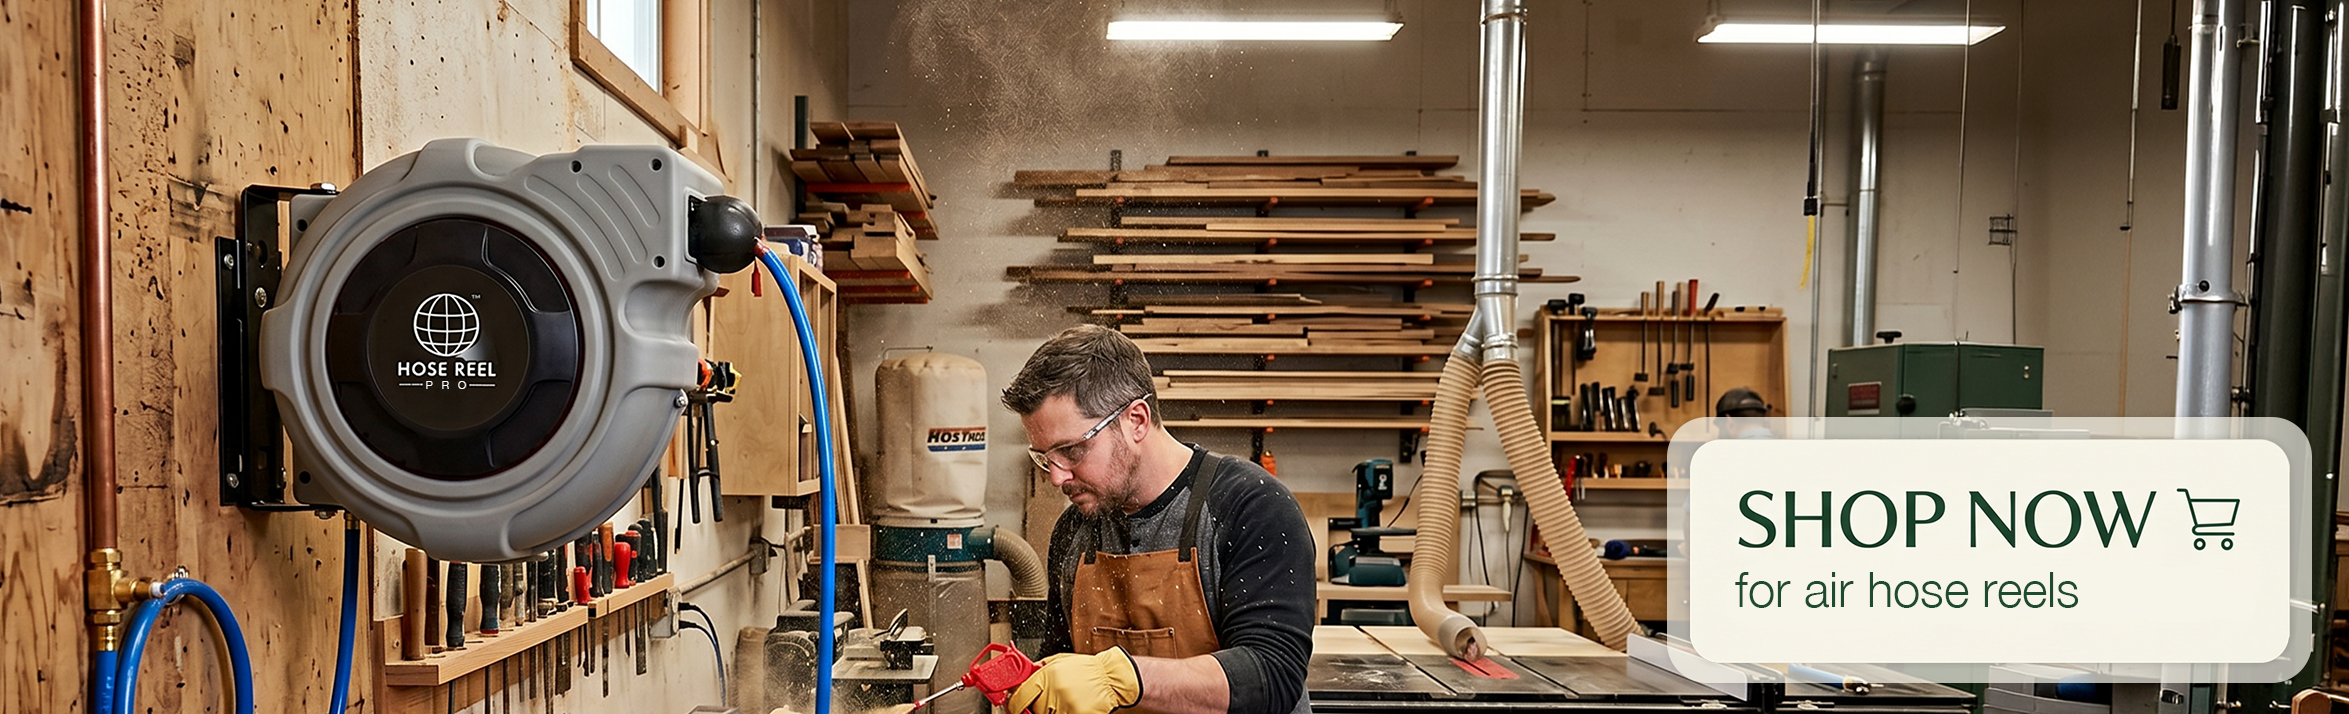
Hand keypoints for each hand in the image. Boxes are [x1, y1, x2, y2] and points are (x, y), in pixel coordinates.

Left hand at [1007, 647, 1142, 713]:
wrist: (1110, 677)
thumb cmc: (1085, 669)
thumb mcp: (1058, 662)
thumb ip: (1037, 671)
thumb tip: (1017, 682)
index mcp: (1047, 676)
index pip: (1020, 698)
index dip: (1013, 706)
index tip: (1013, 708)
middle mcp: (1055, 691)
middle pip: (1033, 711)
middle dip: (1035, 709)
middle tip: (1044, 704)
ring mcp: (1067, 706)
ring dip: (1050, 712)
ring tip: (1060, 704)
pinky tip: (1069, 708)